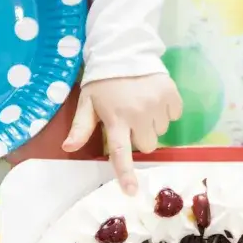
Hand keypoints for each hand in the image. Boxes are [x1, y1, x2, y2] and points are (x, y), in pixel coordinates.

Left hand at [62, 73, 182, 194]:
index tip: (132, 191)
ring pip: (161, 131)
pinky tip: (154, 98)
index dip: (125, 173)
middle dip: (140, 137)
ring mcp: (157, 104)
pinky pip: (174, 116)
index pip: (120, 151)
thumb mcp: (87, 102)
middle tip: (131, 119)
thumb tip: (68, 147)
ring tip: (142, 105)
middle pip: (147, 145)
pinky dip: (166, 111)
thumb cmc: (103, 81)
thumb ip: (81, 127)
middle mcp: (138, 113)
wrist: (125, 51)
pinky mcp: (172, 94)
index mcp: (116, 118)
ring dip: (153, 123)